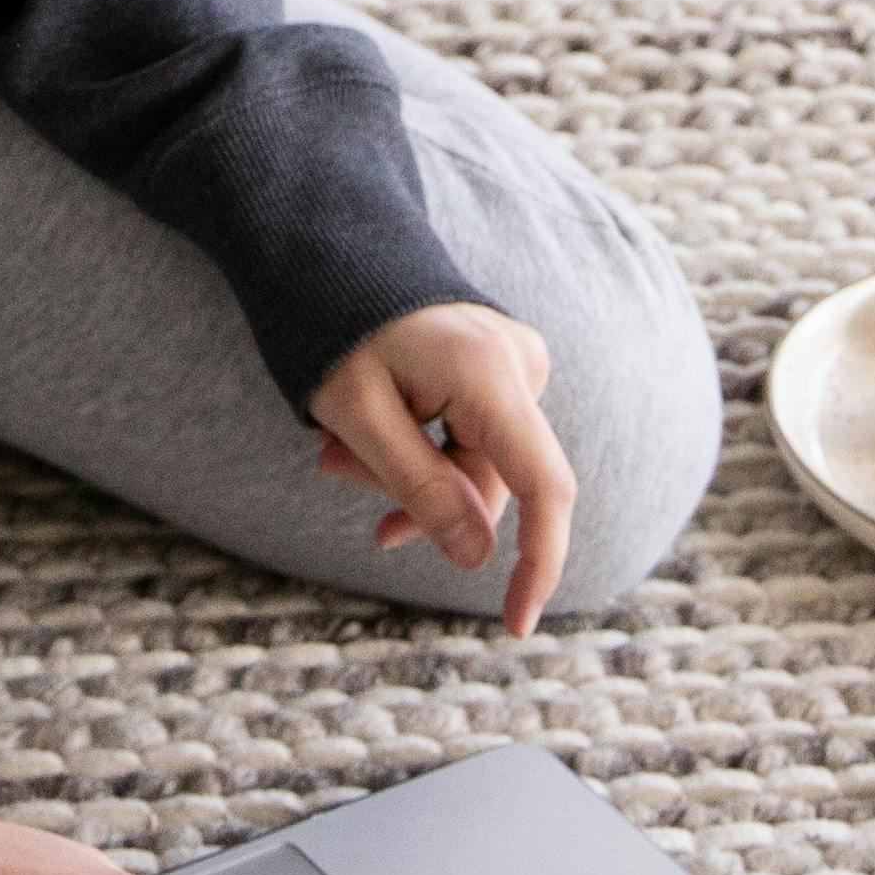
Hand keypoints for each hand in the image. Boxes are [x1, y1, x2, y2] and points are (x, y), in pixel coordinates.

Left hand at [311, 298, 575, 633]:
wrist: (330, 250)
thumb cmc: (335, 328)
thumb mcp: (359, 417)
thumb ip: (421, 489)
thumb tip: (479, 559)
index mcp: (490, 374)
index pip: (544, 488)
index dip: (539, 562)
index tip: (516, 623)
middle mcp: (520, 364)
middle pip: (488, 480)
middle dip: (413, 495)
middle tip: (331, 465)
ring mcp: (513, 363)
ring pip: (472, 463)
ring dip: (405, 473)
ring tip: (333, 447)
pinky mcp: (499, 368)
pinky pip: (469, 437)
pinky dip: (419, 451)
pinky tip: (364, 440)